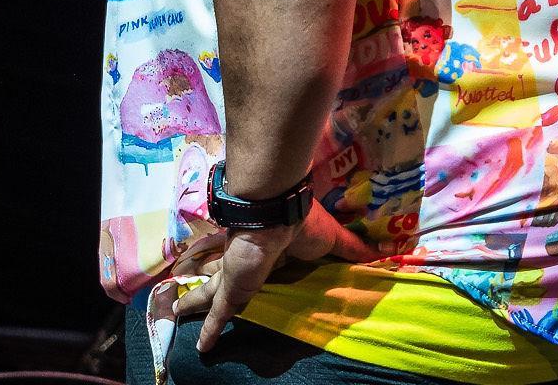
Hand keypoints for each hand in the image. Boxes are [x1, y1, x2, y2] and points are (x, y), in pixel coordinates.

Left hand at [174, 201, 374, 353]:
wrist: (276, 211)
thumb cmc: (302, 223)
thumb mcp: (332, 241)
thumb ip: (351, 249)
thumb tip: (381, 253)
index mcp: (269, 250)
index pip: (256, 263)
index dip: (247, 268)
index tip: (244, 273)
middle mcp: (246, 261)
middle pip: (223, 276)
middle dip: (207, 283)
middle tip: (191, 293)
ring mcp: (235, 273)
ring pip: (209, 292)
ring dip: (193, 300)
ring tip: (176, 310)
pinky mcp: (232, 287)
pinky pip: (218, 313)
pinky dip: (208, 329)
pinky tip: (200, 346)